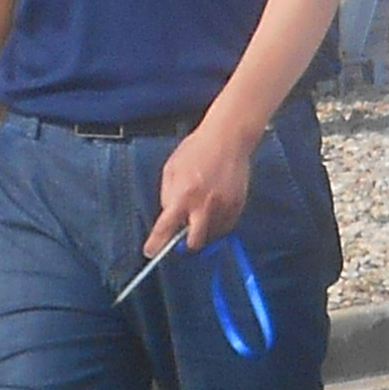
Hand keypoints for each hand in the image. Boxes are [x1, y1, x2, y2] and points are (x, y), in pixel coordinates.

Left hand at [149, 121, 256, 256]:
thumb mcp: (171, 169)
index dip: (156, 243)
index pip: (166, 227)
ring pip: (211, 235)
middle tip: (182, 237)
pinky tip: (213, 207)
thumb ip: (168, 195)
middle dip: (186, 244)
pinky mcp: (237, 205)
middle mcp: (204, 205)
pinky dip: (217, 223)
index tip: (151, 251)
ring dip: (203, 230)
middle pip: (194, 242)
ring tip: (201, 209)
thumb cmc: (197, 149)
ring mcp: (223, 206)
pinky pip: (226, 226)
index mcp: (183, 194)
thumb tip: (169, 216)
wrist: (227, 138)